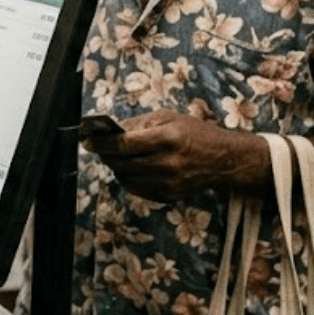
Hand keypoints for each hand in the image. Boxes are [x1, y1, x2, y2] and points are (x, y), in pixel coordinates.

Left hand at [82, 110, 268, 203]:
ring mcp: (169, 182)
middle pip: (120, 163)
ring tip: (118, 156)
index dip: (100, 143)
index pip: (123, 144)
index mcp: (167, 139)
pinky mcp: (169, 196)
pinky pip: (137, 189)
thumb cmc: (195, 133)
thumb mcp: (168, 118)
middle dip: (105, 155)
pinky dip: (129, 179)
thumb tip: (110, 131)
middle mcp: (167, 163)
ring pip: (125, 178)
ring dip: (116, 167)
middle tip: (99, 147)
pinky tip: (133, 168)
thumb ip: (138, 124)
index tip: (87, 140)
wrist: (225, 160)